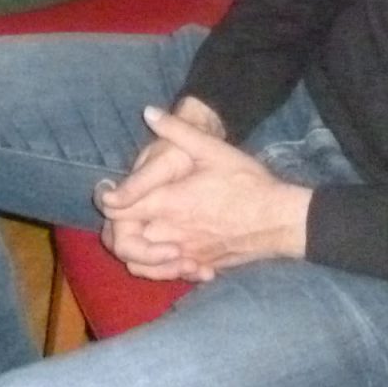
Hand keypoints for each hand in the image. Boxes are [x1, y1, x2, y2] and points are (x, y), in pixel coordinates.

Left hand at [97, 104, 309, 281]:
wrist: (280, 220)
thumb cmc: (248, 183)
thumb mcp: (213, 149)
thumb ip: (177, 130)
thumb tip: (149, 112)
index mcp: (168, 203)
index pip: (118, 210)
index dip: (108, 200)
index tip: (107, 191)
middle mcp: (171, 234)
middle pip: (122, 242)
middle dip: (116, 228)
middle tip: (121, 213)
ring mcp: (185, 254)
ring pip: (140, 264)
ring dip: (133, 250)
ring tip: (139, 231)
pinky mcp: (200, 266)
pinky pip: (167, 274)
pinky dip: (158, 267)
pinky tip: (168, 251)